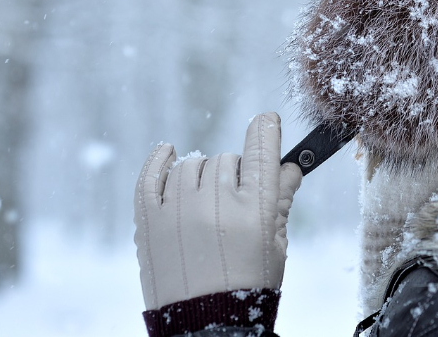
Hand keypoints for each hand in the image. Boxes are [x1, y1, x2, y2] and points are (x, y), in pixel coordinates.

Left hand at [134, 112, 301, 309]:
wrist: (205, 329)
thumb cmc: (248, 288)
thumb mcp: (276, 246)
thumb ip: (281, 201)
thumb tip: (289, 168)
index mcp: (254, 210)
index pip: (261, 152)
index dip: (266, 130)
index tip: (267, 121)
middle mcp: (215, 203)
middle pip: (227, 160)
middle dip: (235, 174)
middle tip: (235, 201)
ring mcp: (178, 209)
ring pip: (192, 164)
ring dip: (203, 174)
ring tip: (206, 200)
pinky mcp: (148, 220)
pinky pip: (151, 175)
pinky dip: (160, 159)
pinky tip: (169, 152)